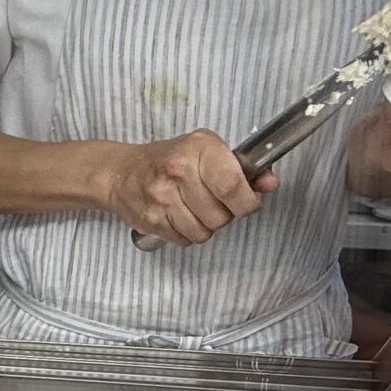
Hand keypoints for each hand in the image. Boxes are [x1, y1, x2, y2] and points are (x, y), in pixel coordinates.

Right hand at [101, 131, 275, 246]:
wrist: (120, 173)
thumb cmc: (170, 159)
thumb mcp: (208, 150)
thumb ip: (242, 168)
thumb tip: (270, 183)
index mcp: (198, 149)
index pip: (233, 186)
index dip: (247, 202)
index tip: (247, 202)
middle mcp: (178, 172)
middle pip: (221, 216)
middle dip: (224, 214)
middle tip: (213, 201)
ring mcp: (162, 198)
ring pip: (204, 232)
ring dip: (206, 226)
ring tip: (196, 208)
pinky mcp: (152, 220)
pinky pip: (185, 240)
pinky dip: (188, 233)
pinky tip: (180, 216)